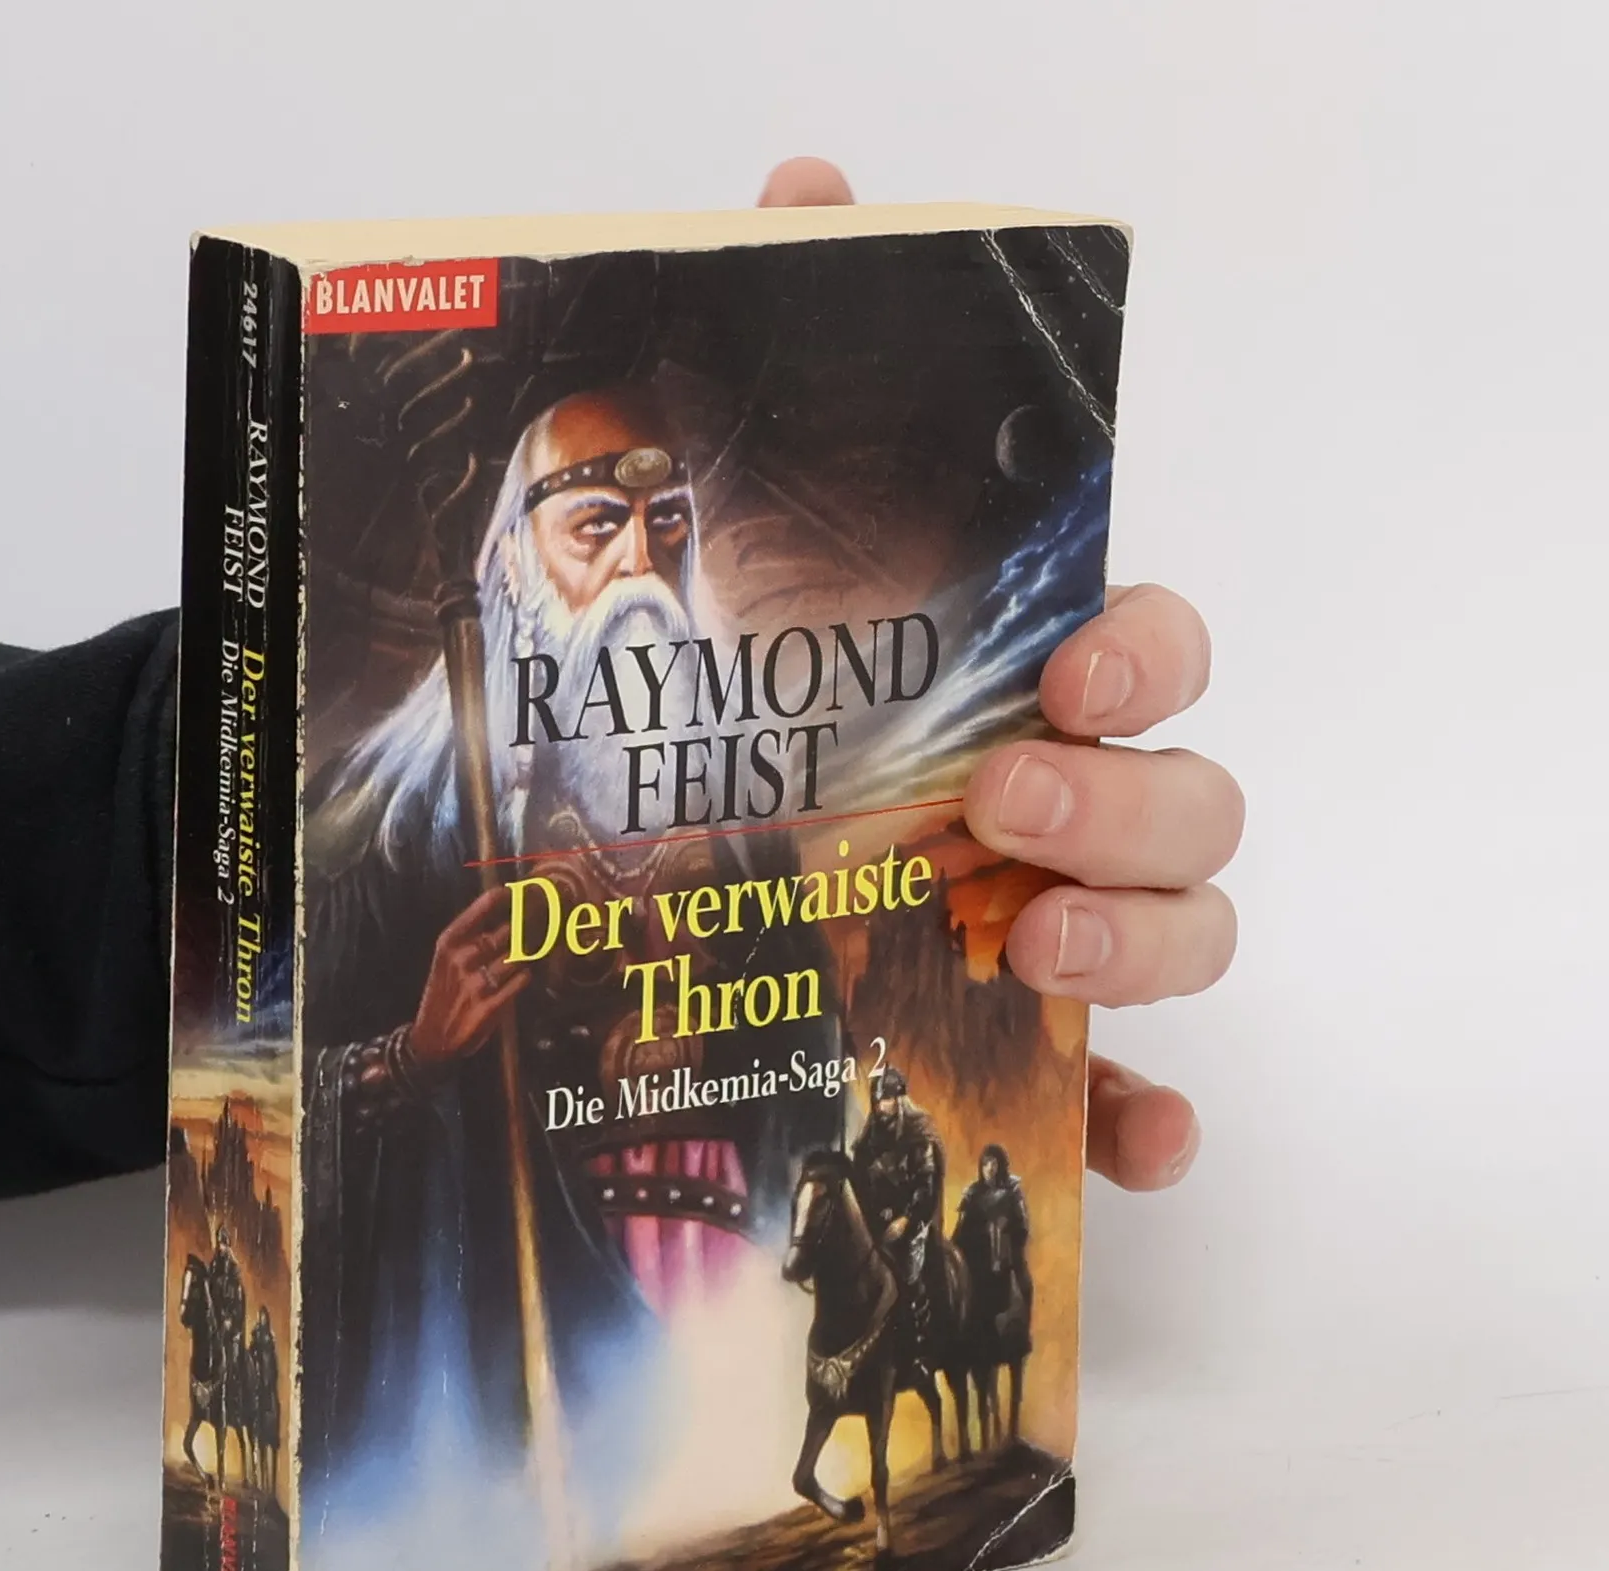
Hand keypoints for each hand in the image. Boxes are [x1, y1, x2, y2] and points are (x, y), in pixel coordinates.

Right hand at [407, 885, 529, 1072]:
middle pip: (508, 931)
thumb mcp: (447, 958)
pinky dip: (524, 978)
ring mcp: (477, 983)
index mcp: (450, 941)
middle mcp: (463, 959)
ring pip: (518, 957)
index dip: (510, 896)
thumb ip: (472, 935)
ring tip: (528, 954)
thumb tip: (509, 909)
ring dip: (526, 956)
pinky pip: (520, 982)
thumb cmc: (444, 991)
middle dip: (528, 925)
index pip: (484, 907)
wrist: (432, 1037)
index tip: (524, 891)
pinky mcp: (490, 1006)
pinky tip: (520, 978)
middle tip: (542, 919)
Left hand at [759, 158, 1243, 1194]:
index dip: (1148, 651)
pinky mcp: (1020, 1048)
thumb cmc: (730, 697)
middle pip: (1195, 798)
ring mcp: (1057, 926)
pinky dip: (1143, 1116)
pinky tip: (1131, 1135)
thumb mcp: (735, 532)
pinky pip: (1117, 1090)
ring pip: (1189, 931)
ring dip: (1147, 940)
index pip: (1151, 643)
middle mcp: (1064, 800)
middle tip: (1005, 805)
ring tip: (1037, 950)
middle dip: (1130, 802)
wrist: (628, 866)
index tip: (1073, 672)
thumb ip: (791, 357)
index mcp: (1015, 684)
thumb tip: (811, 184)